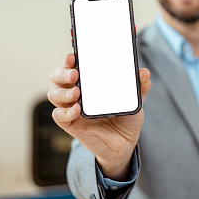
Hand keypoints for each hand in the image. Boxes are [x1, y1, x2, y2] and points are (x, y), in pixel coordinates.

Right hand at [48, 53, 150, 180]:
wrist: (124, 143)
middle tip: (75, 74)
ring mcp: (72, 107)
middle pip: (58, 77)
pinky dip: (65, 112)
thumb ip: (140, 86)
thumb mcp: (135, 99)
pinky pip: (59, 116)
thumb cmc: (125, 116)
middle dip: (62, 73)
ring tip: (77, 92)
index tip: (74, 56)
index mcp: (90, 81)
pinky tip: (77, 110)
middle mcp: (77, 92)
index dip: (70, 59)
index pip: (74, 65)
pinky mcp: (71, 124)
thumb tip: (144, 72)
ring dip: (62, 92)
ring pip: (54, 94)